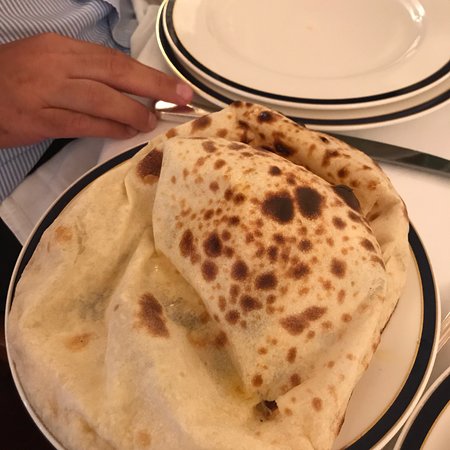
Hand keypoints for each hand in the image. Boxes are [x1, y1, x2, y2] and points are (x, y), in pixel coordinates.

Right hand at [0, 33, 193, 147]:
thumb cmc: (18, 79)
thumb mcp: (51, 63)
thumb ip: (87, 72)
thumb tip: (129, 88)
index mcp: (62, 48)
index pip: (116, 60)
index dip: (151, 75)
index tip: (178, 87)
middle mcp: (56, 65)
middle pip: (115, 74)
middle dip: (155, 88)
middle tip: (183, 101)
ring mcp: (46, 91)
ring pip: (101, 100)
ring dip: (133, 112)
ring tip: (151, 122)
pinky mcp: (38, 119)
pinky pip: (82, 124)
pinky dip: (108, 128)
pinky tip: (125, 132)